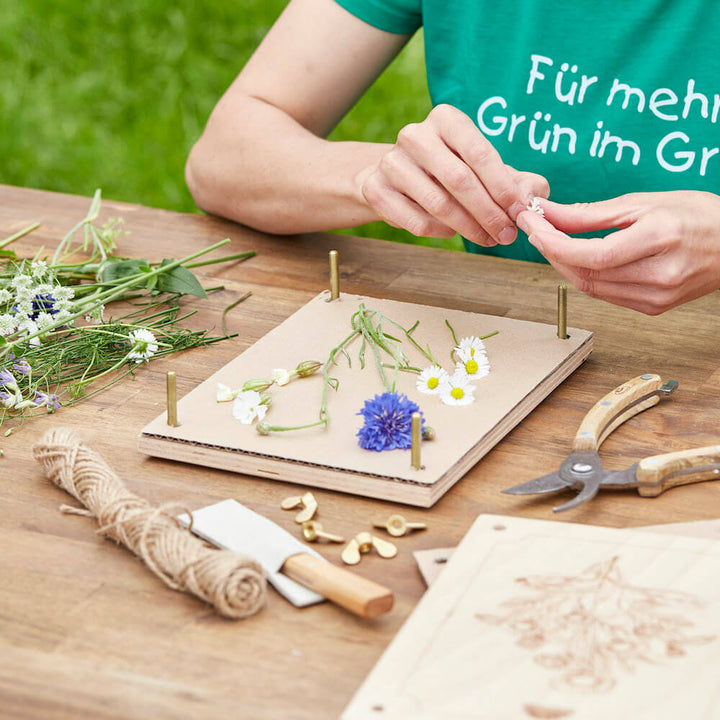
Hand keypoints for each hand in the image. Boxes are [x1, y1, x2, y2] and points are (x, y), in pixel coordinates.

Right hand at [359, 104, 548, 246]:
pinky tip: (451, 232)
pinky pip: (414, 221)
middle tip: (506, 235)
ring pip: (437, 204)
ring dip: (468, 228)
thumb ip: (520, 182)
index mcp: (446, 119)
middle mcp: (415, 134)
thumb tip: (532, 200)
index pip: (480, 153)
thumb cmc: (453, 172)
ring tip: (486, 238)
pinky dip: (439, 232)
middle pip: (459, 180)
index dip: (503, 187)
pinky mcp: (375, 188)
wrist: (398, 178)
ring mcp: (391, 161)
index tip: (520, 213)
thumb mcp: (488, 170)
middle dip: (488, 213)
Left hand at [517, 191, 719, 314]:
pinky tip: (577, 259)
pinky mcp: (653, 308)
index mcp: (660, 239)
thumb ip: (589, 214)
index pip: (592, 254)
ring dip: (563, 265)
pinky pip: (605, 295)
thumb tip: (547, 213)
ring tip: (551, 241)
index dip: (554, 244)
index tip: (531, 224)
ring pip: (590, 288)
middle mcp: (659, 275)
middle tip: (535, 229)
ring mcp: (657, 297)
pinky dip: (585, 277)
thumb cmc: (697, 216)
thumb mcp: (643, 203)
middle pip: (586, 273)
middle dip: (551, 252)